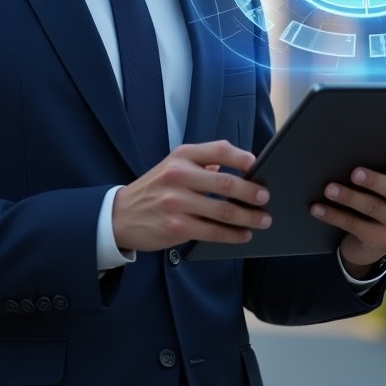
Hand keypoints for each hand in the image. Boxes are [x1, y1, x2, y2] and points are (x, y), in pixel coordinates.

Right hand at [112, 141, 271, 252]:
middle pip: (226, 183)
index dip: (241, 157)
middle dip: (251, 192)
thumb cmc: (154, 189)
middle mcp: (179, 176)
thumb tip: (236, 168)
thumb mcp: (172, 166)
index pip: (218, 150)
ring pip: (223, 211)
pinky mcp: (177, 226)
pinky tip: (243, 235)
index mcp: (181, 156)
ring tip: (262, 220)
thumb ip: (202, 163)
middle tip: (265, 198)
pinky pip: (213, 231)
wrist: (120, 215)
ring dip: (248, 217)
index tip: (257, 165)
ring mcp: (177, 202)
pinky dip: (233, 235)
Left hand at [309, 151, 385, 277]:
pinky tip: (317, 208)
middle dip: (373, 180)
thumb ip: (375, 169)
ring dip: (348, 197)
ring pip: (372, 207)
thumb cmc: (375, 197)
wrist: (371, 238)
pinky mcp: (381, 240)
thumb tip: (345, 152)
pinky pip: (354, 225)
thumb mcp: (381, 185)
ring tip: (329, 189)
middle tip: (354, 173)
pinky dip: (333, 215)